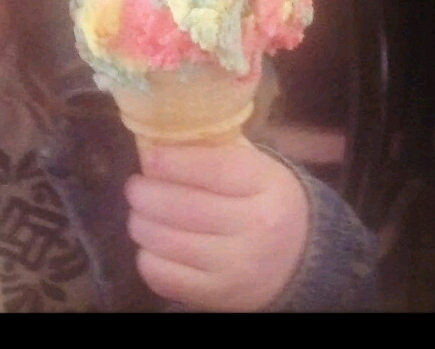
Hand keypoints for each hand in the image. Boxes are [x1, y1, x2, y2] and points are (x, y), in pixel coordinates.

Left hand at [124, 136, 309, 311]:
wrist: (300, 258)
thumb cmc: (263, 198)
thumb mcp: (253, 165)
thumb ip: (211, 148)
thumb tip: (157, 136)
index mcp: (264, 185)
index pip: (212, 169)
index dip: (173, 162)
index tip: (148, 158)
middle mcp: (256, 228)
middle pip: (183, 208)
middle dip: (145, 195)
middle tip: (134, 187)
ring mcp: (237, 267)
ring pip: (168, 243)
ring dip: (141, 224)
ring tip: (140, 213)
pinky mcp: (219, 297)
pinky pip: (165, 277)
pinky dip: (148, 258)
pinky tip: (153, 245)